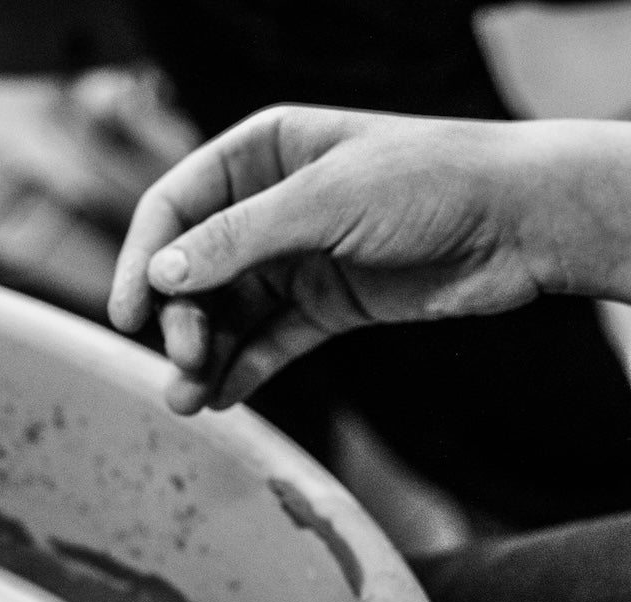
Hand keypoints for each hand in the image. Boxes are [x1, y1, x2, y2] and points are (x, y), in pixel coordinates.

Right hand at [108, 106, 630, 413]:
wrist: (522, 222)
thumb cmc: (432, 181)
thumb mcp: (325, 201)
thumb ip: (239, 238)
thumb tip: (162, 273)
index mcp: (260, 154)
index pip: (174, 205)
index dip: (142, 258)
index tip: (128, 314)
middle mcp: (268, 206)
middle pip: (192, 269)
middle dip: (180, 319)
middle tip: (183, 361)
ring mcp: (295, 258)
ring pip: (226, 312)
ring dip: (202, 355)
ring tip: (189, 398)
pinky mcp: (325, 305)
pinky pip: (268, 341)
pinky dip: (243, 370)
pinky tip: (222, 398)